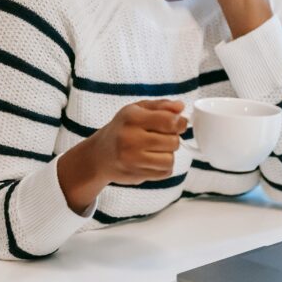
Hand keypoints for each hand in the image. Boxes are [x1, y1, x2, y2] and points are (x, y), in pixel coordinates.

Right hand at [58, 100, 187, 212]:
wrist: (100, 155)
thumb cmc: (123, 129)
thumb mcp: (138, 110)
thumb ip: (161, 106)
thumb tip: (181, 107)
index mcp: (132, 117)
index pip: (169, 121)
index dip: (180, 123)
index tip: (178, 124)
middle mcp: (130, 138)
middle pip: (173, 142)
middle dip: (172, 139)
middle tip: (161, 138)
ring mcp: (132, 159)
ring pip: (170, 159)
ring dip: (168, 155)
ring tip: (155, 150)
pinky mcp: (135, 175)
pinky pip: (165, 173)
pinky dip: (163, 167)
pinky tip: (151, 161)